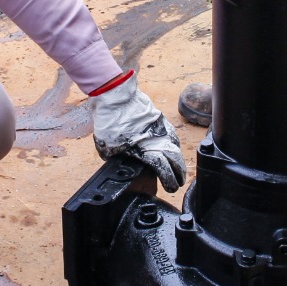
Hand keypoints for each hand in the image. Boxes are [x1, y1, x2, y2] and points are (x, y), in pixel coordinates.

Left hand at [87, 72, 185, 191]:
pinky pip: (171, 134)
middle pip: (175, 160)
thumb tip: (121, 162)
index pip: (164, 170)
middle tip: (179, 182)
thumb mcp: (107, 148)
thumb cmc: (110, 122)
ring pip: (175, 146)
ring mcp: (161, 128)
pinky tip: (172, 147)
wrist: (114, 97)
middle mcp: (158, 140)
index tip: (171, 188)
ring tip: (178, 167)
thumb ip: (117, 158)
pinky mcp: (160, 118)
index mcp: (147, 150)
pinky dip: (173, 144)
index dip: (170, 181)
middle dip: (179, 173)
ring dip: (178, 159)